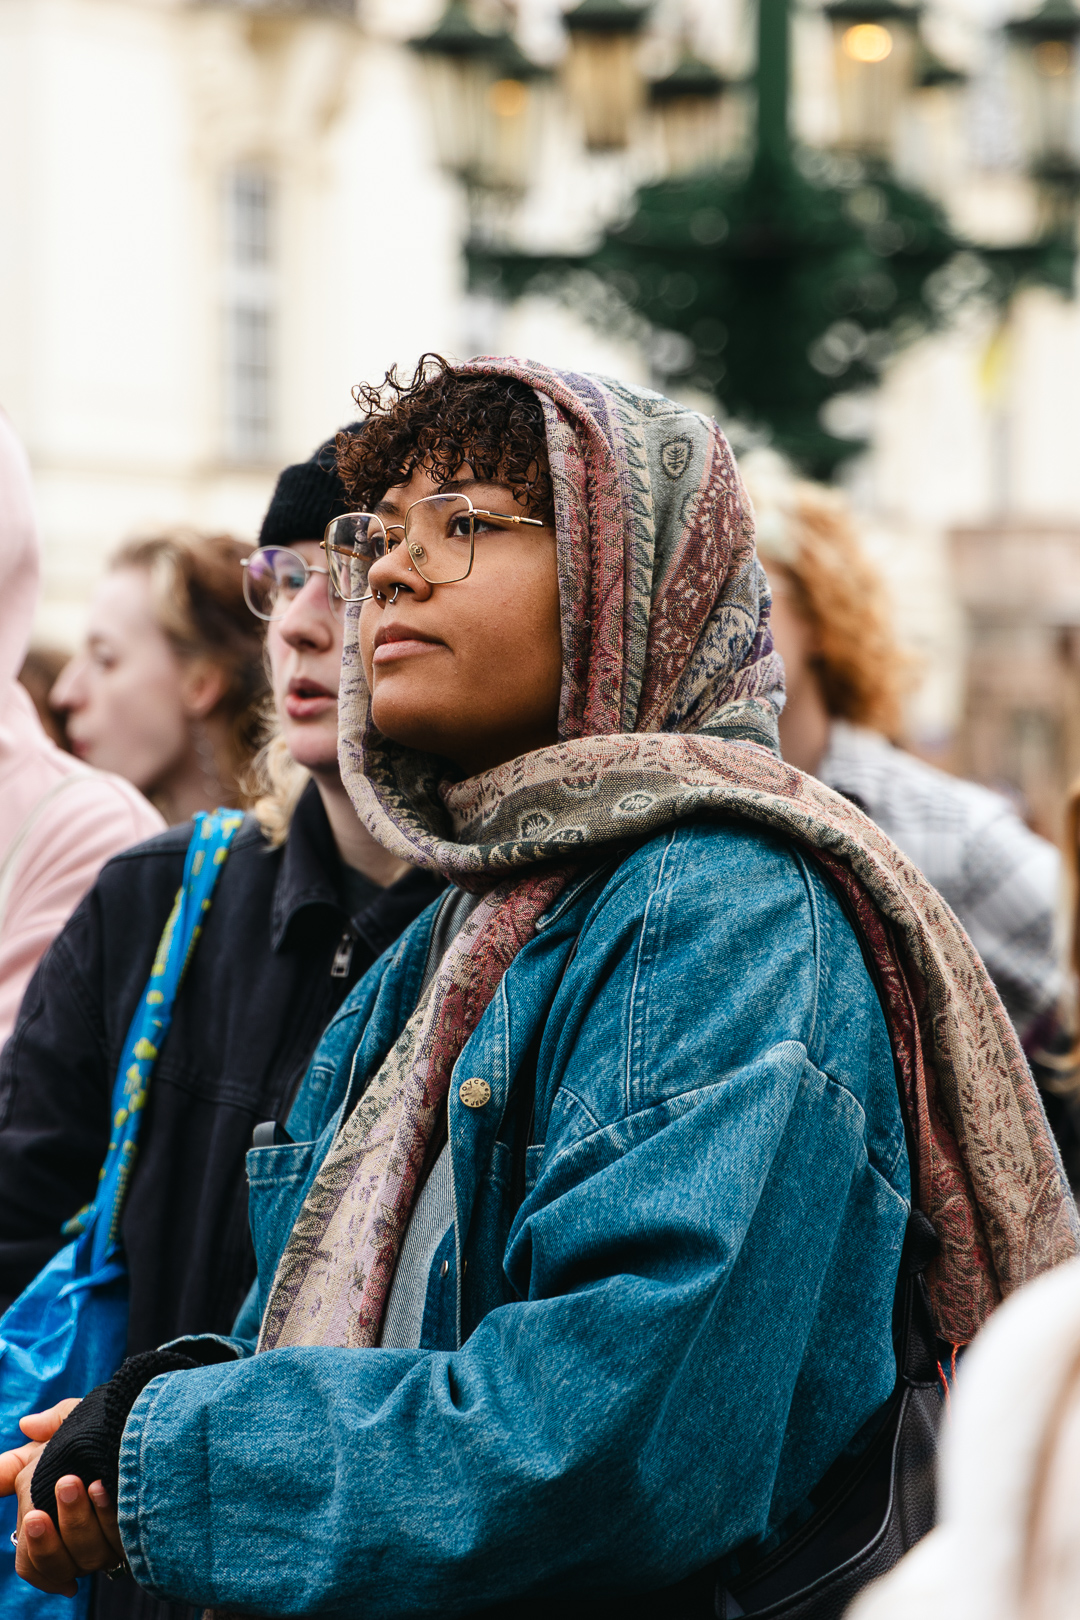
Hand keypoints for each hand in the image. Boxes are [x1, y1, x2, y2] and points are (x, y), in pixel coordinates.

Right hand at [0, 1401, 123, 1594]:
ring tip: (91, 1484)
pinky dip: (111, 1519)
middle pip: (55, 1562)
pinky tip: (109, 1490)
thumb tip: (28, 1424)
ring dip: (82, 1521)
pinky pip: (119, 1546)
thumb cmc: (106, 1431)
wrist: (154, 1429)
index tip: (35, 1515)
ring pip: (86, 1557)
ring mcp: (105, 1547)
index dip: (33, 1548)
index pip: (32, 1561)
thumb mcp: (77, 1423)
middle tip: (59, 1492)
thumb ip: (48, 1428)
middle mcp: (76, 1543)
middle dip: (52, 1535)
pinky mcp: (132, 1545)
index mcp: (51, 1524)